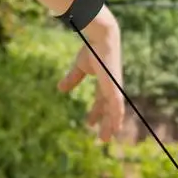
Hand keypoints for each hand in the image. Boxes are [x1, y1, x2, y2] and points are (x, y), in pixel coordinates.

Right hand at [57, 18, 124, 141]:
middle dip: (105, 124)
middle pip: (109, 110)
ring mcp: (115, 88)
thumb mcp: (79, 67)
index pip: (101, 101)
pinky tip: (117, 126)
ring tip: (105, 138)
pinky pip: (117, 106)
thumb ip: (72, 78)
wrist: (102, 39)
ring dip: (111, 125)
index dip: (95, 113)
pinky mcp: (115, 87)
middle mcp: (112, 88)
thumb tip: (60, 88)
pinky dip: (117, 117)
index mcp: (105, 83)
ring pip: (114, 112)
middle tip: (102, 138)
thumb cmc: (92, 49)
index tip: (89, 123)